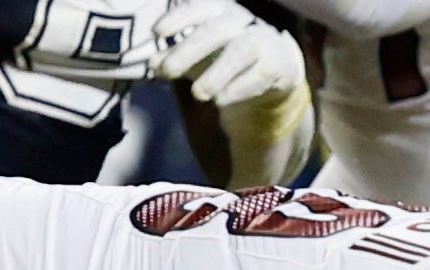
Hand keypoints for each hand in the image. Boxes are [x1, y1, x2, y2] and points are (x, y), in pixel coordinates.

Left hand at [154, 0, 297, 103]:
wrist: (275, 68)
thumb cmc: (225, 57)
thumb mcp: (197, 57)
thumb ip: (174, 58)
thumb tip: (153, 63)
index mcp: (220, 11)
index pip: (199, 7)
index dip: (179, 17)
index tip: (158, 33)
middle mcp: (241, 21)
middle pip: (215, 30)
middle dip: (190, 49)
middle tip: (169, 70)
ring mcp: (262, 41)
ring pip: (241, 52)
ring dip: (217, 73)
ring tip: (198, 94)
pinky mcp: (276, 65)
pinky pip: (259, 75)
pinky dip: (238, 88)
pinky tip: (220, 100)